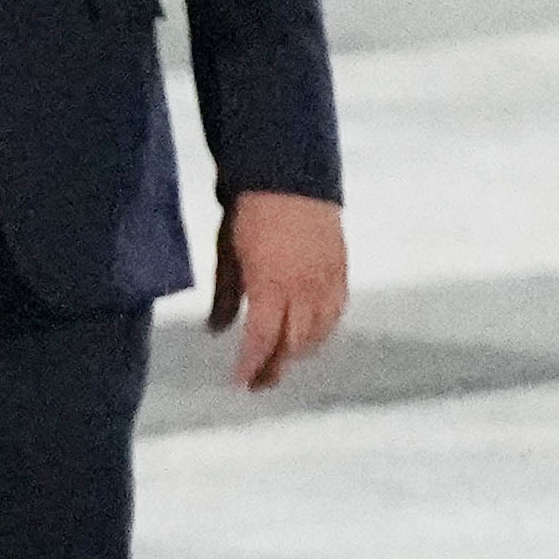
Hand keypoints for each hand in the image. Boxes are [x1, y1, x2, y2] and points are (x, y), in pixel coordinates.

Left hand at [208, 189, 346, 392]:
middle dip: (276, 367)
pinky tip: (310, 337)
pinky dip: (323, 331)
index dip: (252, 365)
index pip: (264, 339)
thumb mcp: (227, 254)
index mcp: (271, 284)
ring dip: (300, 353)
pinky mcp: (341, 271)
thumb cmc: (249, 212)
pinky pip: (337, 312)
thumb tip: (216, 331)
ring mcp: (327, 280)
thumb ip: (226, 296)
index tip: (240, 384)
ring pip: (320, 332)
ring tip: (280, 362)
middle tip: (258, 383)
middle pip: (294, 343)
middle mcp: (305, 288)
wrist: (290, 174)